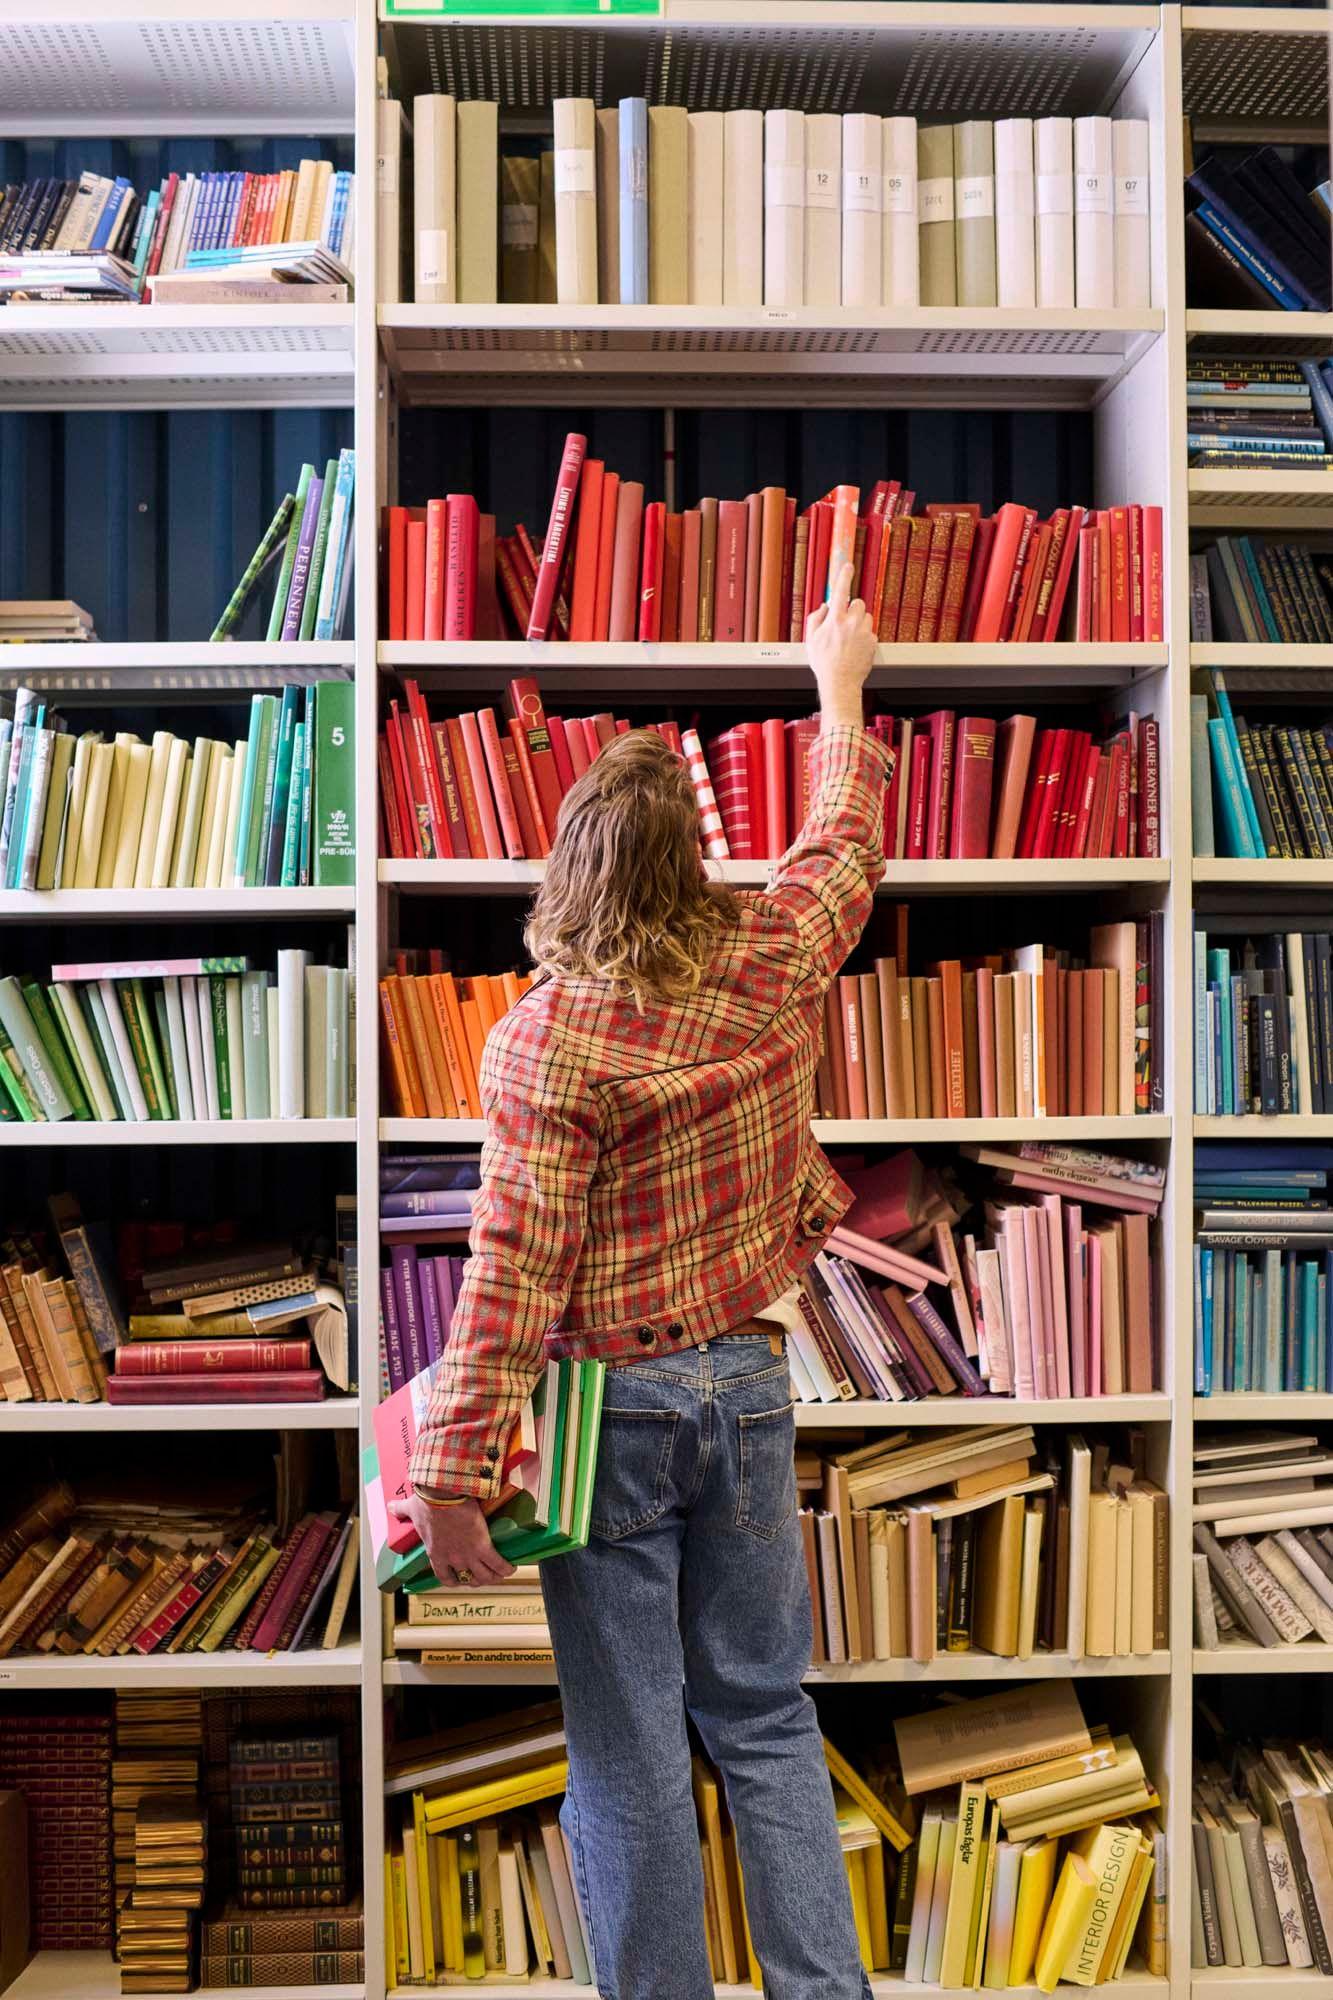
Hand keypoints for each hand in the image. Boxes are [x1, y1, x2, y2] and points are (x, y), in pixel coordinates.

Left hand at [388, 1495, 516, 1585]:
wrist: (443, 1495)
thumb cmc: (427, 1502)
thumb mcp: (412, 1508)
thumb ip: (401, 1510)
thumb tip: (391, 1506)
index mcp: (435, 1553)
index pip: (444, 1576)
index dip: (453, 1580)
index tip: (459, 1578)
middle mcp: (452, 1558)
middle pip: (468, 1579)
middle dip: (477, 1580)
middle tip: (484, 1576)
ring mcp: (468, 1554)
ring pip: (485, 1575)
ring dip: (493, 1577)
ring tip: (501, 1573)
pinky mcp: (483, 1545)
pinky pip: (498, 1563)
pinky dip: (506, 1567)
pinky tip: (513, 1567)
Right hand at [806, 560, 875, 729]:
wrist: (840, 682)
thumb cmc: (824, 663)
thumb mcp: (811, 640)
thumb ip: (815, 619)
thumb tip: (824, 607)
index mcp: (835, 620)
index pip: (840, 591)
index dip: (844, 576)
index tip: (847, 565)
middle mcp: (851, 623)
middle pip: (858, 603)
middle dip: (853, 609)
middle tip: (845, 622)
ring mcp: (864, 632)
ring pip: (866, 617)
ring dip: (860, 623)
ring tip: (850, 639)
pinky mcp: (873, 642)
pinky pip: (871, 632)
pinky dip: (865, 637)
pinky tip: (856, 648)